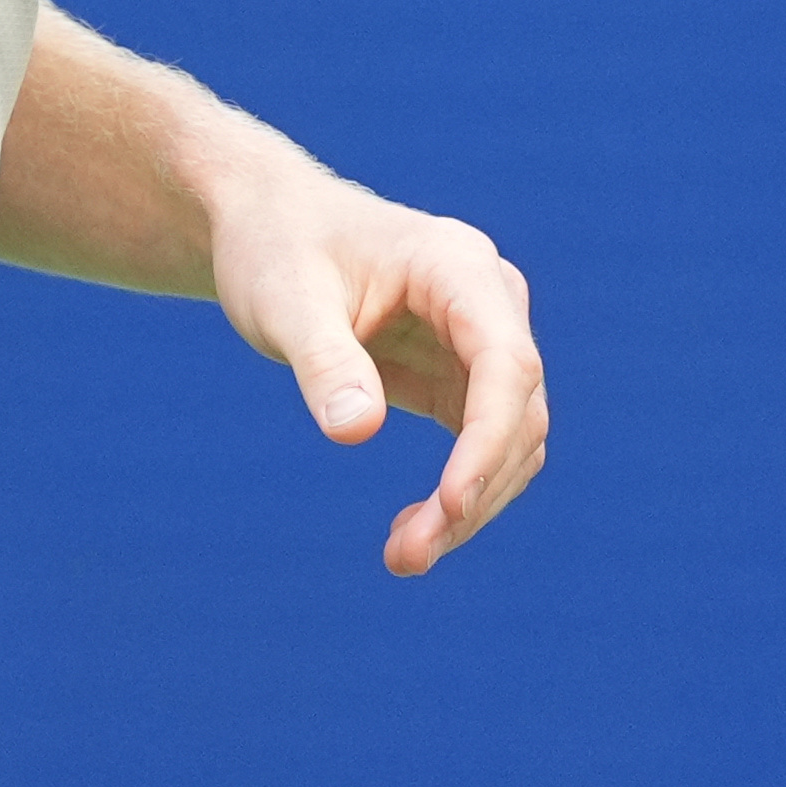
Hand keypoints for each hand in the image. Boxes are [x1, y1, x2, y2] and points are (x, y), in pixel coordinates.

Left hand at [203, 159, 546, 576]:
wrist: (267, 228)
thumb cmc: (276, 248)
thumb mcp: (285, 300)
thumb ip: (324, 362)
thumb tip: (356, 431)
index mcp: (458, 267)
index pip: (506, 362)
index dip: (488, 440)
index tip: (450, 505)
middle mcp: (489, 302)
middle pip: (518, 413)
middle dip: (474, 492)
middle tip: (408, 557)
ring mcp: (482, 342)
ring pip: (510, 442)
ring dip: (470, 507)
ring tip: (403, 558)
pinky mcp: (461, 378)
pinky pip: (481, 447)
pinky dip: (457, 496)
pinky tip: (411, 533)